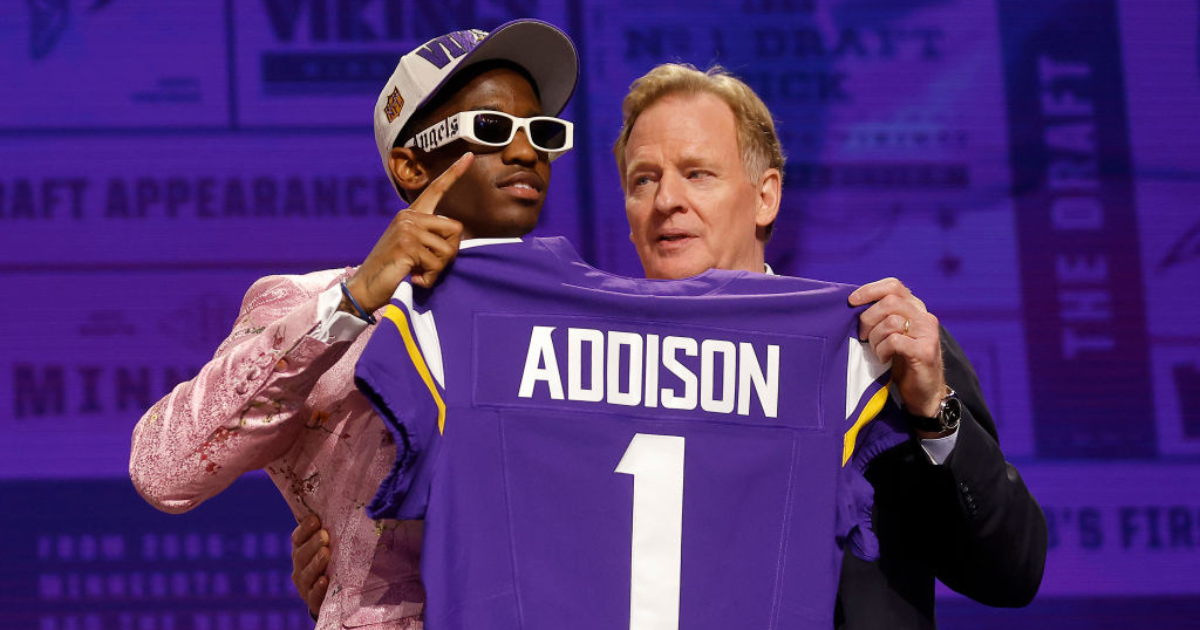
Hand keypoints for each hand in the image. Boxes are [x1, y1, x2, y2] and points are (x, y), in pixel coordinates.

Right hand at [292, 514, 330, 617]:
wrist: (330, 594)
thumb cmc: (332, 561)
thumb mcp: (329, 546)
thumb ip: (328, 531)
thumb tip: (342, 507)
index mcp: (301, 550)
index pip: (298, 538)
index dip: (304, 529)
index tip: (315, 520)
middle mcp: (300, 566)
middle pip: (301, 554)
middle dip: (313, 544)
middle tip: (324, 535)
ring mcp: (304, 584)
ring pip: (306, 573)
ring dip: (316, 562)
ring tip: (326, 553)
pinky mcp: (312, 601)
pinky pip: (313, 595)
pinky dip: (318, 588)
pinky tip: (324, 580)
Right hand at [344, 153, 474, 313]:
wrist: (366, 287)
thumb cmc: (393, 271)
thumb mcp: (414, 249)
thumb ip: (431, 237)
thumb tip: (457, 237)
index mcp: (411, 214)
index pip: (436, 189)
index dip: (454, 173)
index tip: (469, 156)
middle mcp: (409, 216)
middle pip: (456, 229)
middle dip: (449, 253)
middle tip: (429, 266)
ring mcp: (407, 229)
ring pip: (448, 249)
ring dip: (437, 269)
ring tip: (417, 272)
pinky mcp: (408, 245)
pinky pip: (436, 264)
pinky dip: (429, 278)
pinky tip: (413, 278)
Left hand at [849, 278, 947, 427]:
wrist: (924, 392)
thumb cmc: (901, 362)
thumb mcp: (891, 334)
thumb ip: (881, 317)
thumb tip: (853, 304)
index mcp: (915, 308)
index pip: (893, 286)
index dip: (870, 290)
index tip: (852, 301)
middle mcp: (925, 316)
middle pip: (889, 302)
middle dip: (868, 319)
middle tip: (863, 336)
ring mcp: (928, 333)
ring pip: (891, 321)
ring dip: (875, 338)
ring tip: (877, 351)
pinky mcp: (925, 350)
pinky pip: (894, 340)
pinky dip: (883, 350)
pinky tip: (884, 359)